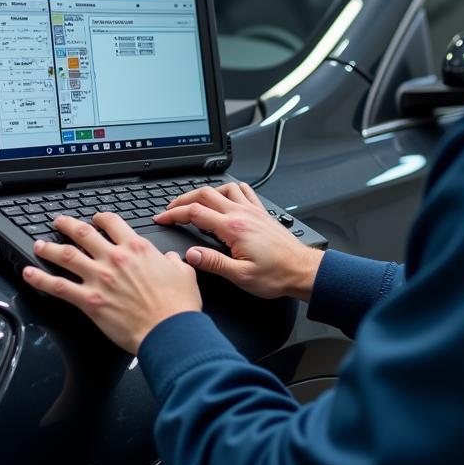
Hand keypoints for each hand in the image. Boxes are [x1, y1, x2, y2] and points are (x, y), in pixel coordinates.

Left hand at [21, 212, 200, 353]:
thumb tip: (171, 259)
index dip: (101, 218)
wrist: (169, 330)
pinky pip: (57, 286)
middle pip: (83, 233)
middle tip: (59, 223)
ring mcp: (99, 278)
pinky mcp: (89, 300)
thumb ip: (173, 262)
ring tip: (38, 244)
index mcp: (137, 249)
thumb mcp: (184, 274)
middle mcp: (115, 258)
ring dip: (48, 247)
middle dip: (68, 225)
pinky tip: (28, 274)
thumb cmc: (177, 306)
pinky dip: (39, 279)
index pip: (112, 223)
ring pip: (65, 255)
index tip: (96, 219)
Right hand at [153, 182, 323, 301]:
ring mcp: (252, 211)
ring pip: (223, 188)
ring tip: (194, 202)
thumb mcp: (240, 276)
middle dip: (182, 199)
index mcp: (233, 228)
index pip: (195, 213)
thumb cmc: (276, 275)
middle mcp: (242, 214)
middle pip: (205, 194)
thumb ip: (213, 263)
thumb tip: (190, 255)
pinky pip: (244, 191)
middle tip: (170, 208)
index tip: (161, 217)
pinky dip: (230, 189)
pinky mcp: (262, 212)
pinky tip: (227, 195)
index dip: (173, 214)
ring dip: (205, 192)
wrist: (302, 270)